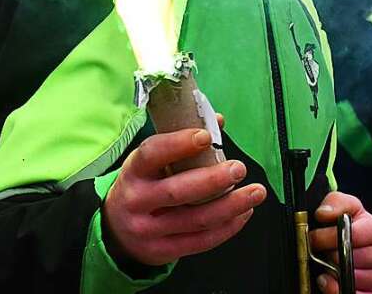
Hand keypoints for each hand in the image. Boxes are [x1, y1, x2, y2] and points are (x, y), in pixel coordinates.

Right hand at [102, 126, 266, 266]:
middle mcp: (137, 201)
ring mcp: (149, 230)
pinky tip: (243, 213)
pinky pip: (200, 242)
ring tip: (255, 192)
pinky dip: (227, 228)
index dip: (178, 144)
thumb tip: (216, 121)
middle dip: (213, 180)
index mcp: (134, 171)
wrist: (116, 230)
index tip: (205, 137)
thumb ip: (181, 142)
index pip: (151, 154)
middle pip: (177, 192)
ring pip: (195, 220)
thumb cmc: (142, 185)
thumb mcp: (149, 162)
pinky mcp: (163, 251)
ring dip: (231, 206)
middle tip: (238, 168)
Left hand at [309, 192, 371, 293]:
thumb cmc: (361, 231)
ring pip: (351, 280)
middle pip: (349, 259)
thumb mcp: (350, 210)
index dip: (327, 237)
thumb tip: (323, 213)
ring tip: (329, 268)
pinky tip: (333, 283)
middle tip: (322, 253)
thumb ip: (336, 203)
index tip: (315, 238)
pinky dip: (338, 292)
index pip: (351, 235)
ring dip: (333, 276)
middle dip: (329, 256)